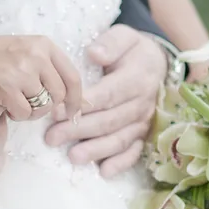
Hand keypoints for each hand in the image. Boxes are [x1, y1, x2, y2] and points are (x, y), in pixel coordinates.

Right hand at [0, 35, 82, 121]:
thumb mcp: (22, 53)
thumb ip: (48, 71)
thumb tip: (80, 101)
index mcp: (43, 44)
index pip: (72, 77)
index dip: (77, 99)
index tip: (72, 112)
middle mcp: (36, 54)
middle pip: (58, 95)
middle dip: (46, 107)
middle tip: (28, 106)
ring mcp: (21, 70)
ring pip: (41, 107)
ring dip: (28, 112)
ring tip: (12, 102)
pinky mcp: (5, 86)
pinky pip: (23, 113)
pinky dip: (14, 115)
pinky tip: (2, 105)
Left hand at [45, 25, 166, 176]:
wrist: (156, 63)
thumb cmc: (131, 51)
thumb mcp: (124, 36)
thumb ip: (110, 43)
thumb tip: (94, 53)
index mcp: (136, 78)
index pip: (107, 94)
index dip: (81, 104)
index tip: (55, 110)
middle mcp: (141, 103)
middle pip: (109, 120)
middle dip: (79, 130)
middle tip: (51, 138)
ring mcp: (143, 121)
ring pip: (119, 139)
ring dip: (96, 150)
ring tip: (72, 157)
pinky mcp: (143, 134)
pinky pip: (134, 151)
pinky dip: (121, 163)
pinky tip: (104, 172)